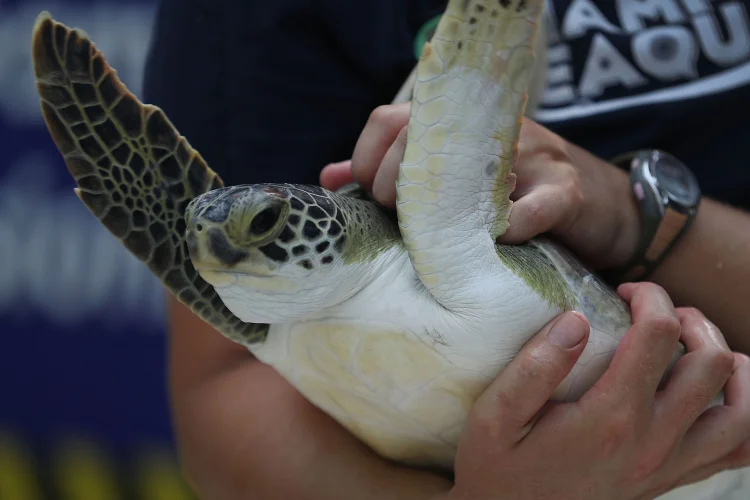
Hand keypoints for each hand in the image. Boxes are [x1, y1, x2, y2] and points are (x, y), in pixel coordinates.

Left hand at [320, 103, 639, 268]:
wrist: (602, 204)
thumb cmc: (516, 194)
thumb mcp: (453, 180)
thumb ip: (392, 175)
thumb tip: (330, 177)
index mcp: (458, 122)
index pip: (390, 119)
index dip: (366, 158)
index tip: (368, 196)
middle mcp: (490, 128)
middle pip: (417, 138)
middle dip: (389, 184)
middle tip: (396, 218)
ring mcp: (531, 154)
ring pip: (467, 167)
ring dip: (436, 206)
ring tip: (430, 233)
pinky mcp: (566, 191)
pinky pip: (531, 209)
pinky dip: (507, 231)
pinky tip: (493, 245)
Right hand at [441, 282, 749, 499]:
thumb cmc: (497, 467)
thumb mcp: (496, 415)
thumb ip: (536, 366)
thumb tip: (577, 318)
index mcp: (609, 418)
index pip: (658, 335)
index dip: (650, 297)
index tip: (623, 291)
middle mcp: (652, 443)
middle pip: (711, 363)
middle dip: (692, 321)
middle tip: (657, 314)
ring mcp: (669, 466)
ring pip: (741, 411)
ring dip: (728, 366)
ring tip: (694, 346)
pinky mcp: (671, 480)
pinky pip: (736, 451)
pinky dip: (742, 415)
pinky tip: (716, 394)